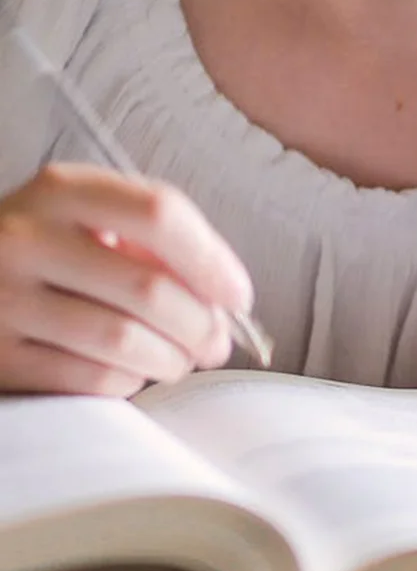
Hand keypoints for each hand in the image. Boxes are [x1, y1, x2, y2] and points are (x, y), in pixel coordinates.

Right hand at [0, 163, 253, 395]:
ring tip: (183, 359)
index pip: (159, 214)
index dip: (212, 261)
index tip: (238, 297)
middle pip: (147, 287)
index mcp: (64, 189)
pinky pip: (87, 378)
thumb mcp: (98, 220)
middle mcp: (25, 237)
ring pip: (121, 340)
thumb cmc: (56, 247)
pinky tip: (132, 371)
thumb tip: (224, 303)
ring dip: (171, 359)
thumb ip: (159, 243)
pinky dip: (127, 380)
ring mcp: (2, 297)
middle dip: (200, 325)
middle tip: (217, 343)